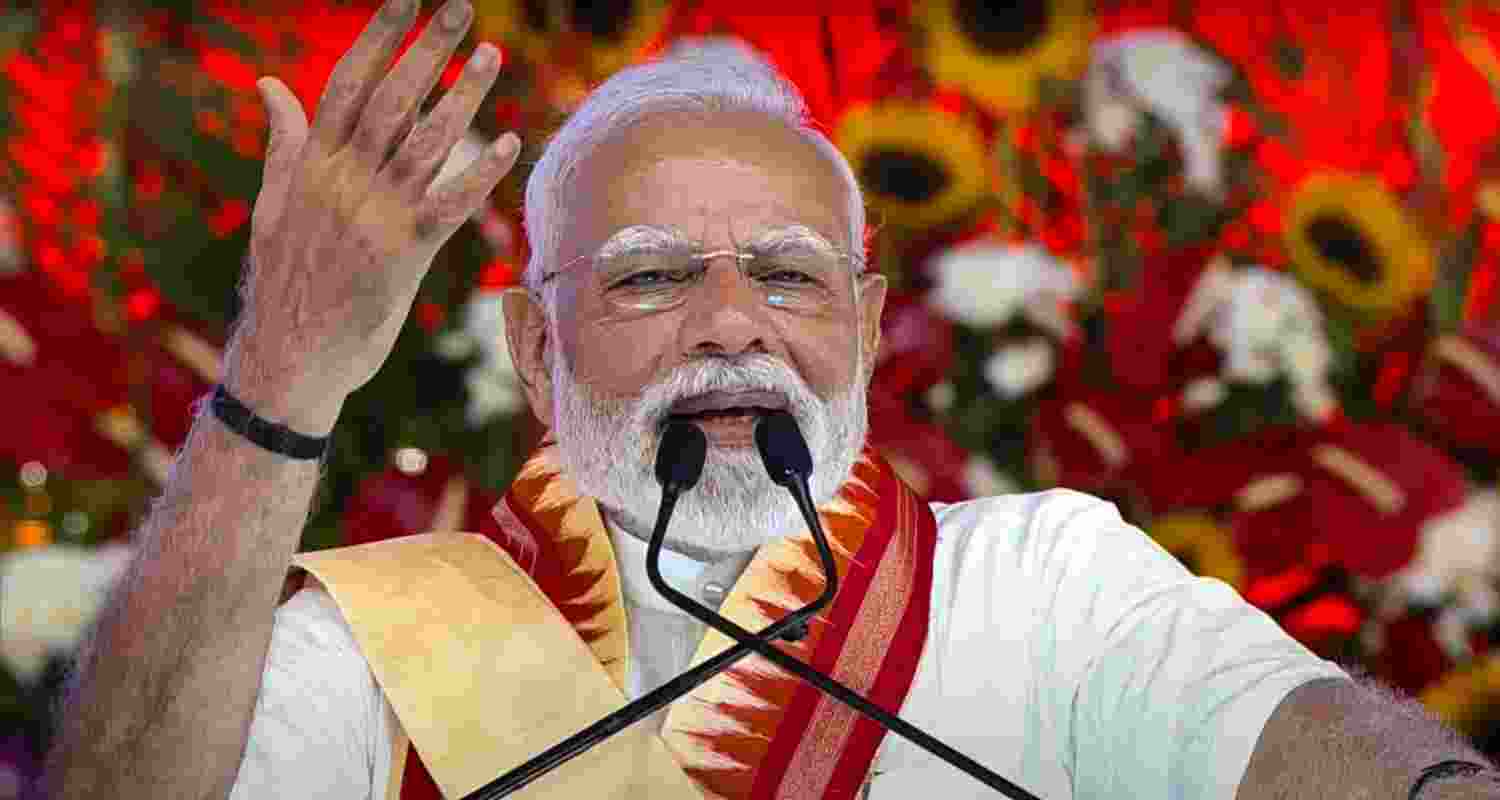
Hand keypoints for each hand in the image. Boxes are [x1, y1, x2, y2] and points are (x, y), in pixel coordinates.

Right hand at [226, 0, 520, 432]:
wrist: (286, 359)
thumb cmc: (282, 284)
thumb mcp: (272, 206)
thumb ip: (282, 143)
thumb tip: (270, 84)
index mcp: (309, 165)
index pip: (346, 85)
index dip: (377, 39)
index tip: (404, 0)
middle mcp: (342, 182)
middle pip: (391, 100)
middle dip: (427, 50)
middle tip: (460, 8)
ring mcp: (374, 217)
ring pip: (424, 144)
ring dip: (462, 98)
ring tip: (490, 57)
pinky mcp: (402, 256)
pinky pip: (449, 206)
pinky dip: (480, 173)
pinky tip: (510, 143)